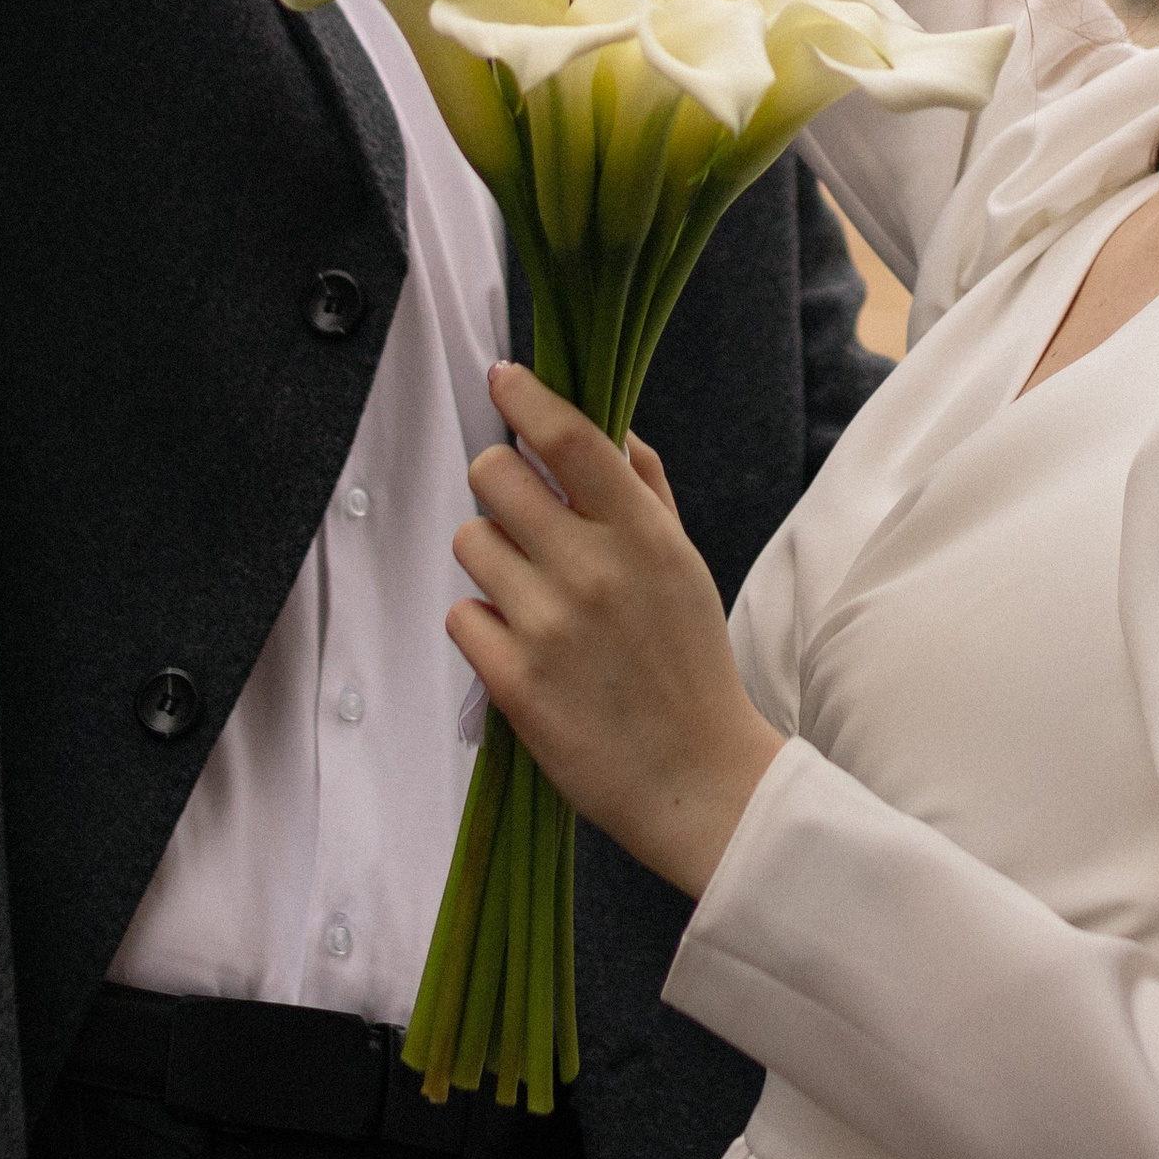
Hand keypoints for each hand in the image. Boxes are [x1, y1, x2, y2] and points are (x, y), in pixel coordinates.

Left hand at [450, 363, 784, 898]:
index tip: (503, 378)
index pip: (568, 438)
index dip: (525, 397)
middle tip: (521, 512)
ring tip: (529, 590)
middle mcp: (591, 569)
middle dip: (498, 482)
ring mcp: (547, 625)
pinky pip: (462, 613)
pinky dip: (483, 622)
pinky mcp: (513, 680)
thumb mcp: (684, 563)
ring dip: (490, 555)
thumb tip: (608, 427)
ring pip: (469, 541)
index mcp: (642, 534)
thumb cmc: (689, 665)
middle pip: (494, 475)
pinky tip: (521, 642)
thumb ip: (644, 490)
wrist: (696, 780)